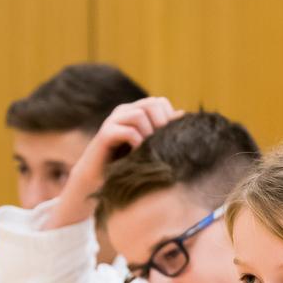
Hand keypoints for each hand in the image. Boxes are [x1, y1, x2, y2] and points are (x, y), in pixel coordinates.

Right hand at [53, 97, 183, 226]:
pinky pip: (128, 131)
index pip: (160, 102)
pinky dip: (138, 143)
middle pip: (152, 103)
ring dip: (148, 134)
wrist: (99, 180)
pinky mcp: (105, 134)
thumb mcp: (150, 146)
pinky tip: (137, 155)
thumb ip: (163, 130)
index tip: (168, 138)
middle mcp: (124, 112)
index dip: (169, 118)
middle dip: (161, 124)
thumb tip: (182, 114)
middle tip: (159, 144)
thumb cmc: (128, 164)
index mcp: (136, 111)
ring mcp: (113, 121)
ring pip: (139, 114)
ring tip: (147, 150)